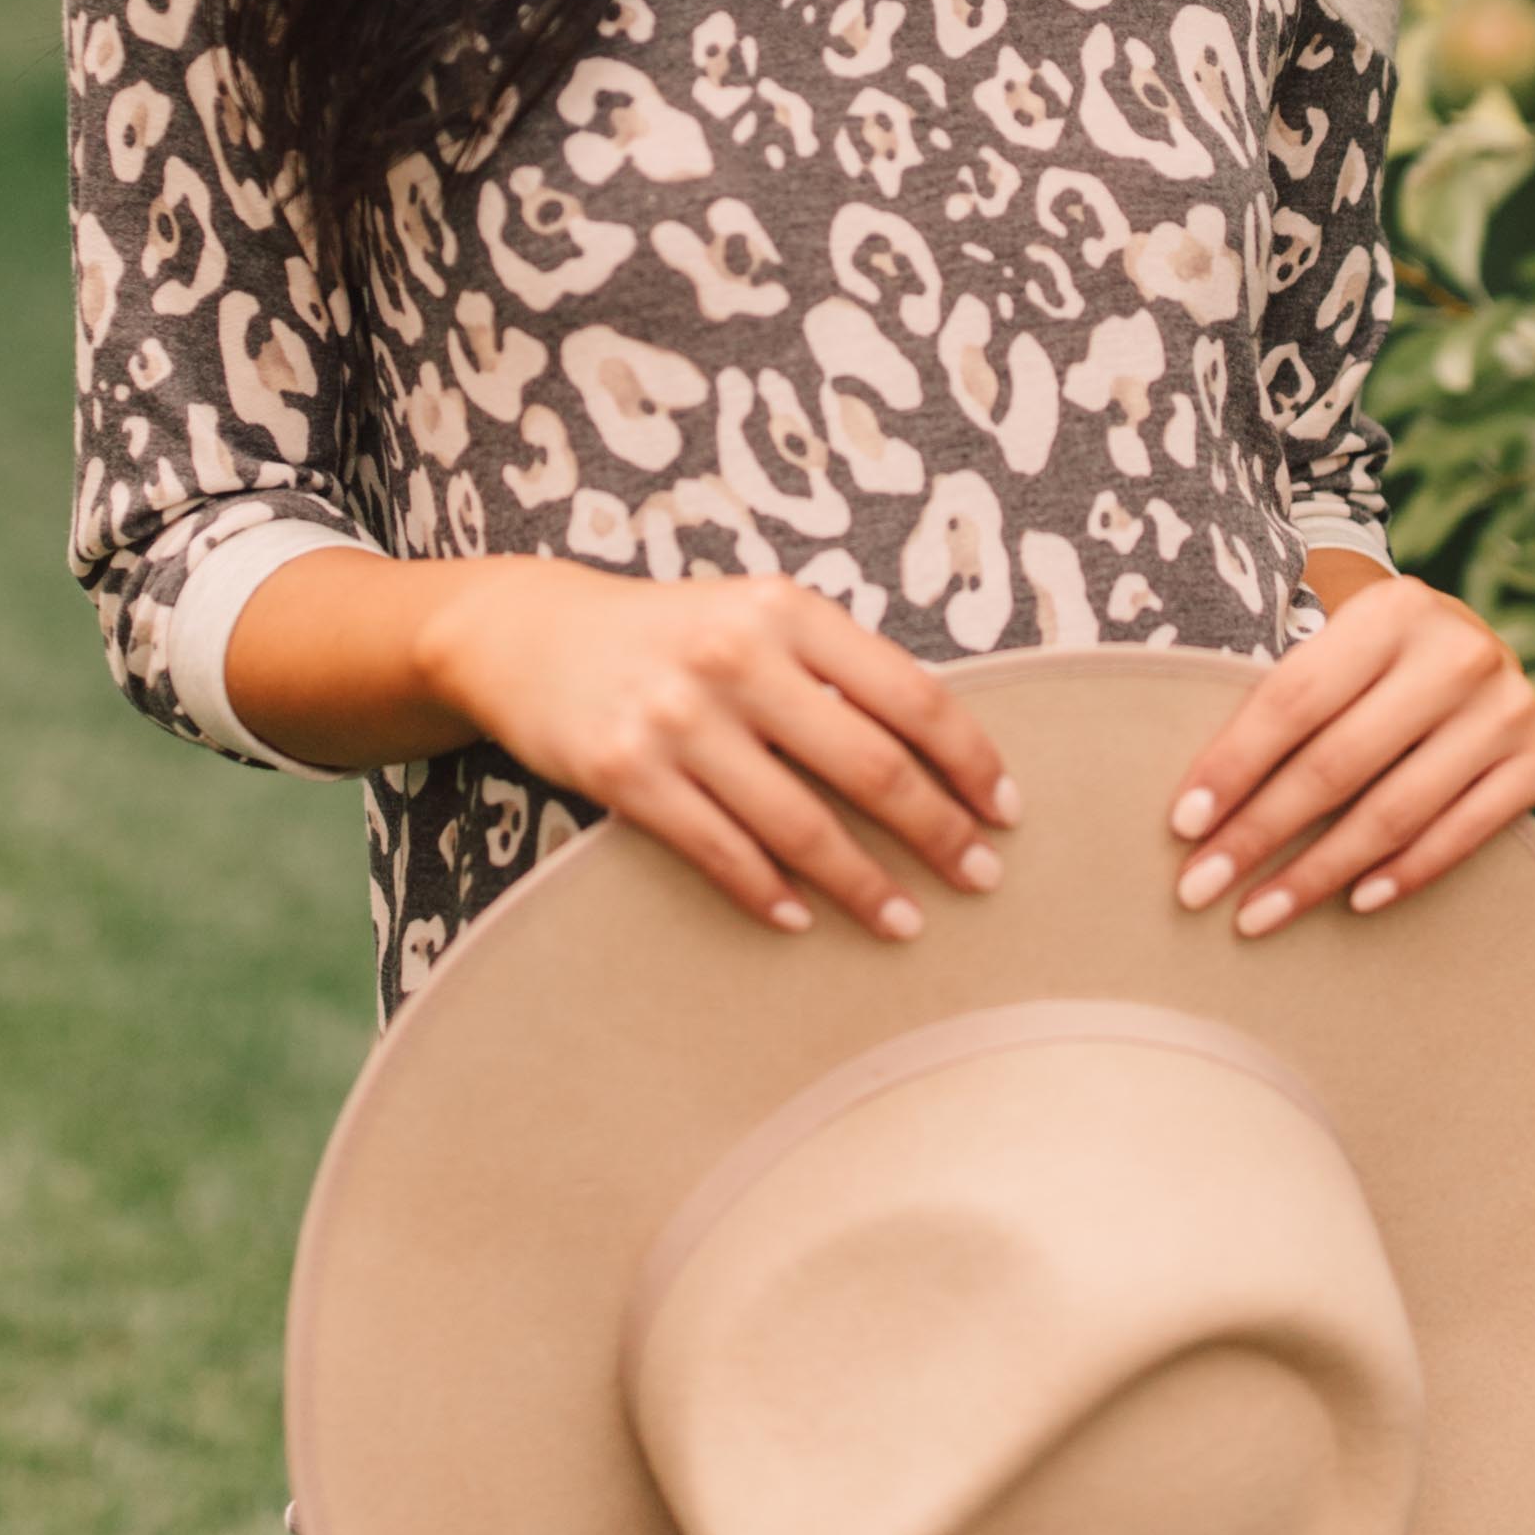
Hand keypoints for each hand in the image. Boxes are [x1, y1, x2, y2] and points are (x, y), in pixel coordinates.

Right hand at [428, 558, 1019, 943]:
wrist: (527, 635)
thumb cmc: (669, 635)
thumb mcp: (754, 618)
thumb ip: (834, 667)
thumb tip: (940, 754)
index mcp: (786, 611)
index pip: (910, 695)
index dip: (969, 760)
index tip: (1007, 810)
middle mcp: (738, 659)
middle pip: (870, 766)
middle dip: (939, 831)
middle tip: (983, 878)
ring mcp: (680, 719)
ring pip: (802, 825)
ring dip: (865, 885)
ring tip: (906, 922)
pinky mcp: (627, 774)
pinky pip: (721, 851)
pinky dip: (770, 894)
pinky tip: (804, 919)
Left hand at [1166, 573, 1534, 938]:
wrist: (1465, 643)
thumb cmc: (1364, 661)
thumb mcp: (1329, 647)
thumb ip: (1276, 701)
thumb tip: (1189, 802)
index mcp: (1392, 610)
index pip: (1294, 700)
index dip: (1233, 766)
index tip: (1182, 826)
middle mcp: (1460, 651)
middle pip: (1337, 764)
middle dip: (1259, 834)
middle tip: (1198, 890)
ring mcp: (1511, 705)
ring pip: (1395, 811)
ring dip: (1317, 873)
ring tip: (1258, 914)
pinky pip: (1464, 835)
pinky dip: (1404, 874)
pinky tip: (1352, 902)